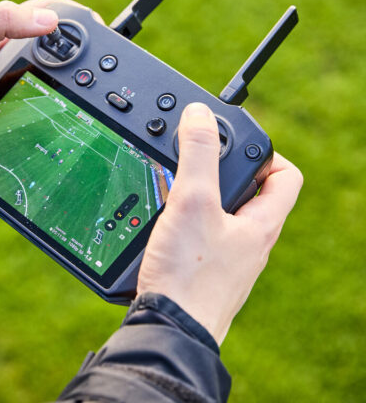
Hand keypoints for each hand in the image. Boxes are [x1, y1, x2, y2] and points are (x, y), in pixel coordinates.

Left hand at [0, 0, 78, 176]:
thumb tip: (49, 20)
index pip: (42, 18)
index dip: (69, 17)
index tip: (95, 29)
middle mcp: (4, 67)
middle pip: (54, 58)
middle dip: (79, 62)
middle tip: (101, 77)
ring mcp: (5, 98)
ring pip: (49, 93)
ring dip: (69, 97)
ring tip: (92, 108)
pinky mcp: (2, 127)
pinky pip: (35, 124)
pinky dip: (53, 125)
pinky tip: (66, 133)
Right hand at [137, 102, 302, 344]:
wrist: (170, 330)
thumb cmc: (189, 275)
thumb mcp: (193, 202)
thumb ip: (197, 155)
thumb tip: (199, 114)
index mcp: (260, 224)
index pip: (284, 176)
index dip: (264, 152)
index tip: (231, 144)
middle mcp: (249, 243)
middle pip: (248, 194)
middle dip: (220, 172)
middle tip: (192, 164)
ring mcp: (227, 261)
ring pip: (220, 217)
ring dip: (198, 199)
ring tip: (170, 192)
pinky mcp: (203, 273)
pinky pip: (201, 238)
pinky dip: (184, 224)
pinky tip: (160, 227)